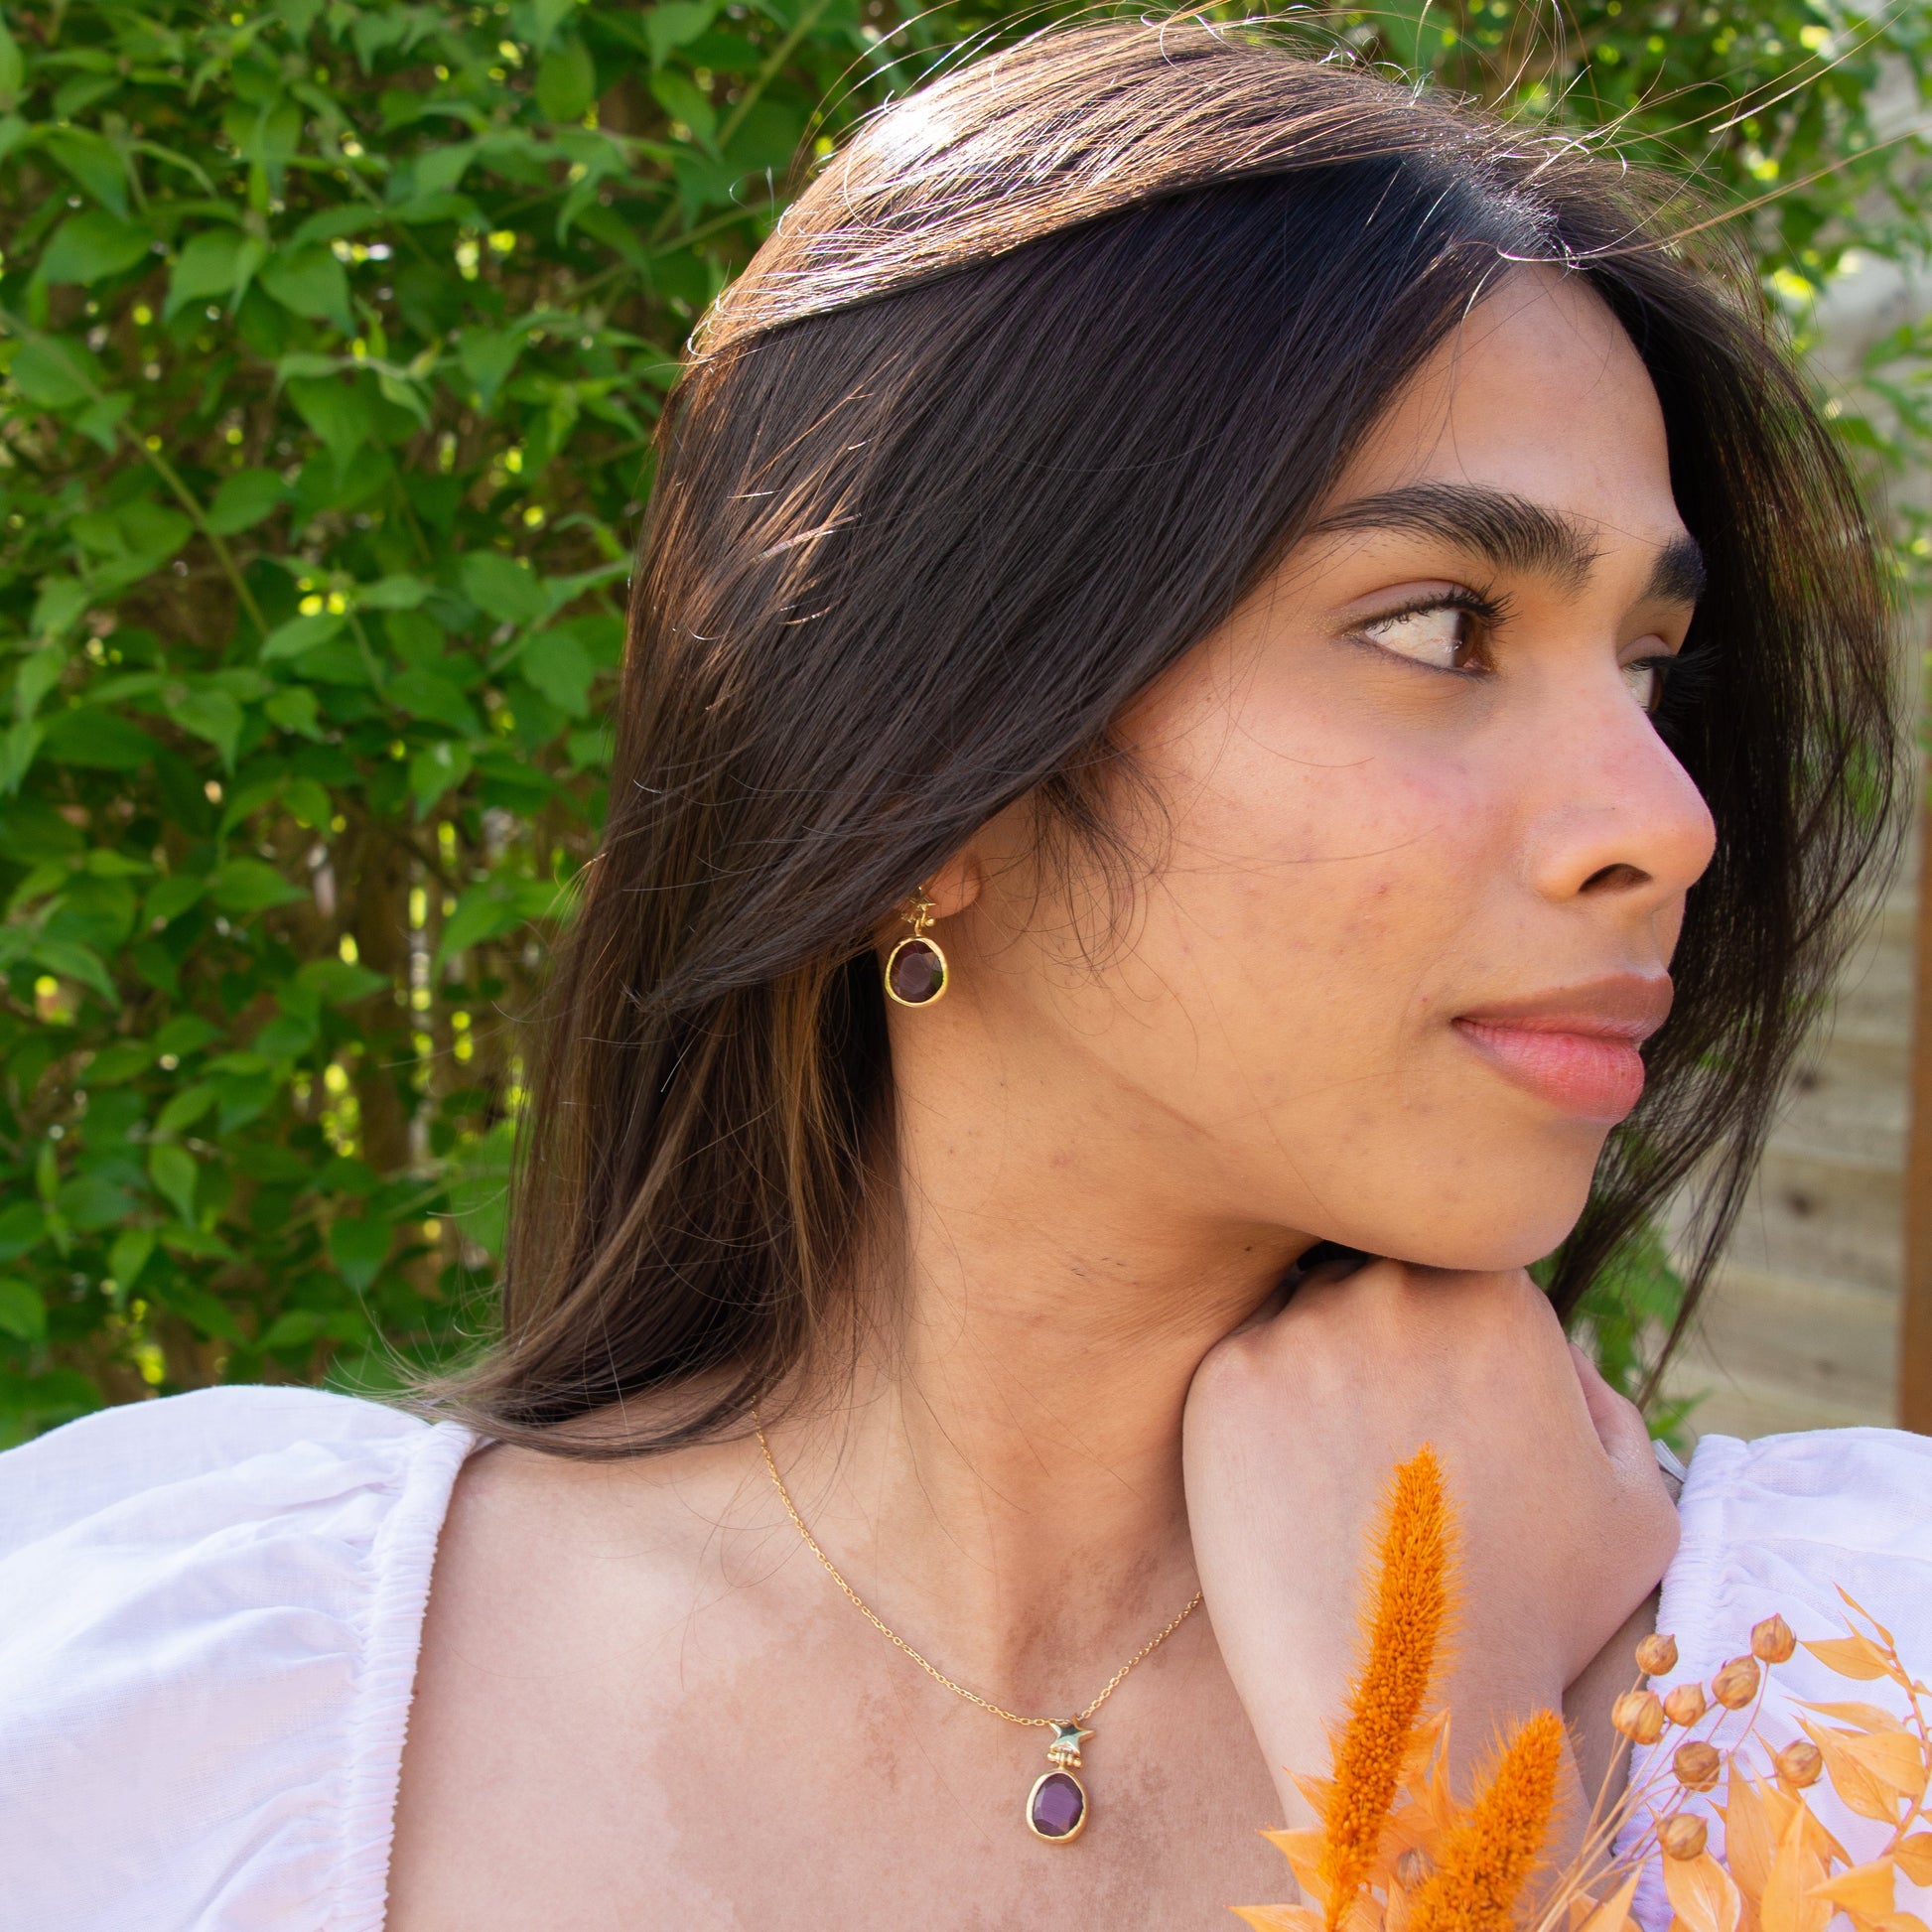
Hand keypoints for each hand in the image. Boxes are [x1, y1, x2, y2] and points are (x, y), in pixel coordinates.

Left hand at [1182, 1261, 1676, 1818]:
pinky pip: (1244, 1365)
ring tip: (1336, 1465)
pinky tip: (1286, 1487)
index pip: (1453, 1255)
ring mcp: (1303, 1328)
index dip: (1448, 1324)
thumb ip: (1607, 1400)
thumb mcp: (1639, 1507)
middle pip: (1374, 1269)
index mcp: (1496, 1292)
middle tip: (1382, 1426)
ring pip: (1304, 1310)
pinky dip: (1261, 1413)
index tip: (1440, 1392)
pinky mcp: (1227, 1378)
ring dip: (1317, 1364)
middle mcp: (1396, 1288)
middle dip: (1380, 1331)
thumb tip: (1559, 1350)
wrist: (1416, 1705)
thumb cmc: (1537, 1618)